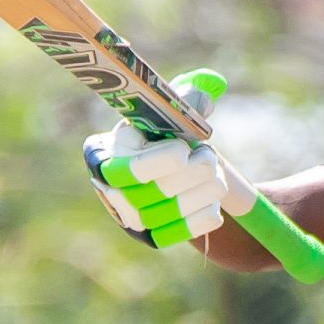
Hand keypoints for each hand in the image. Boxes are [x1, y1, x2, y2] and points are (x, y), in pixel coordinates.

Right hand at [81, 70, 247, 247]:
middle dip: (194, 171)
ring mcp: (131, 218)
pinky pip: (178, 232)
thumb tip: (210, 87)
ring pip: (172, 211)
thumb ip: (187, 95)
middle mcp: (112, 191)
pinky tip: (214, 201)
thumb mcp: (167, 111)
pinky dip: (202, 216)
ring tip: (217, 176)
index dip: (161, 160)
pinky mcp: (151, 236)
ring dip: (205, 190)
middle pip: (157, 190)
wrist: (164, 171)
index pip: (130, 167)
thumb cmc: (163, 134)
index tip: (184, 148)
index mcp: (106, 155)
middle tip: (209, 156)